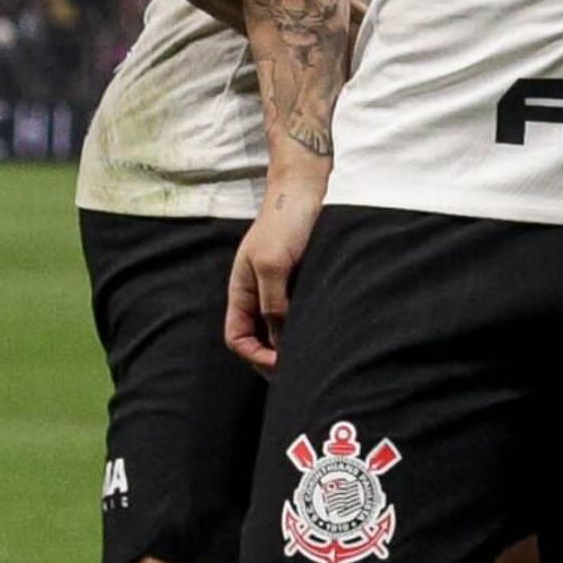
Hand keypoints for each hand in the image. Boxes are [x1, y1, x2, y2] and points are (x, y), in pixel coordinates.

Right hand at [225, 179, 322, 370]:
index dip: (255, 356)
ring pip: (282, 329)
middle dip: (275, 359)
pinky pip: (301, 313)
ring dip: (294, 345)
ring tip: (316, 357)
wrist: (307, 190)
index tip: (281, 363)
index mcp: (241, 291)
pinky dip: (309, 327)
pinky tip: (326, 334)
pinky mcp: (303, 282)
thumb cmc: (285, 221)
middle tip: (303, 372)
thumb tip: (280, 341)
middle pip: (259, 339)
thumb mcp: (273, 264)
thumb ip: (273, 303)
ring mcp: (281, 288)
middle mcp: (259, 294)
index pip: (237, 338)